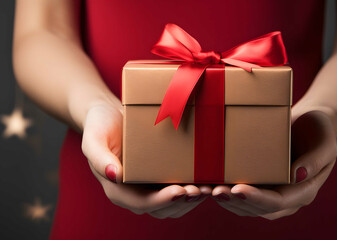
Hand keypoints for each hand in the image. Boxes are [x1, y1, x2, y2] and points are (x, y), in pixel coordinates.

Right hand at [81, 102, 211, 217]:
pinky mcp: (160, 179)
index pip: (141, 203)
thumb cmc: (100, 126)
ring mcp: (148, 188)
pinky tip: (206, 182)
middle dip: (182, 202)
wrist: (109, 116)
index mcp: (117, 189)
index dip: (162, 200)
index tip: (179, 190)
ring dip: (191, 200)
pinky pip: (178, 192)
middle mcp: (134, 193)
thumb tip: (114, 176)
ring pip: (173, 205)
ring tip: (207, 189)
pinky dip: (192, 191)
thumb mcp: (94, 139)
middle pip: (162, 209)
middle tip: (200, 190)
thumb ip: (99, 157)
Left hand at [210, 110, 336, 219]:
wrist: (309, 123)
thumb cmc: (318, 130)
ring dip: (229, 201)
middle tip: (216, 191)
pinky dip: (228, 193)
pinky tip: (211, 185)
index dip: (258, 198)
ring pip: (249, 207)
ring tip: (209, 190)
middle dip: (237, 202)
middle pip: (261, 209)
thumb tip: (298, 175)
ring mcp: (274, 193)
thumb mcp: (325, 142)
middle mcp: (289, 197)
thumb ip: (315, 160)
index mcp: (306, 190)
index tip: (238, 189)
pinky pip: (243, 196)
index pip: (280, 201)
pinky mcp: (262, 185)